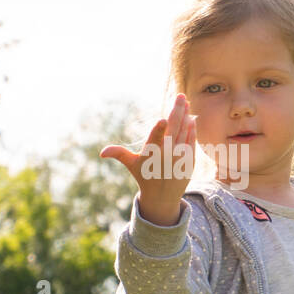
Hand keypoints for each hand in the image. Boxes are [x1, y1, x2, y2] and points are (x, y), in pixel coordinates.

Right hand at [99, 93, 197, 224]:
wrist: (163, 197)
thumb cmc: (144, 176)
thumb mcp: (131, 165)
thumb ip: (119, 154)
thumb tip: (102, 153)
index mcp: (151, 155)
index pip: (154, 141)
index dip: (158, 130)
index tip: (162, 120)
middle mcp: (167, 156)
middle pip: (174, 129)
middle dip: (178, 111)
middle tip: (181, 96)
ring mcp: (180, 158)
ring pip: (185, 132)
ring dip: (186, 116)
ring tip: (185, 103)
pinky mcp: (190, 160)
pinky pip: (191, 141)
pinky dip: (191, 129)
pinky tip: (191, 118)